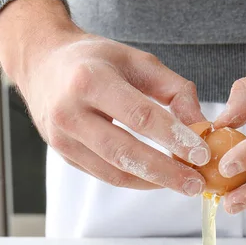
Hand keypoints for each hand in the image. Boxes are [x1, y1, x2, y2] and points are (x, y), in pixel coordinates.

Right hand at [0, 0, 209, 195]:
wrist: (42, 64)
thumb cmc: (96, 60)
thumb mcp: (138, 61)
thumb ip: (174, 90)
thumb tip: (201, 124)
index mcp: (90, 79)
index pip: (140, 116)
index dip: (174, 138)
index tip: (203, 154)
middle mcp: (70, 111)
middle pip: (125, 152)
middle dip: (166, 172)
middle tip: (196, 184)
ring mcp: (62, 138)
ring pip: (114, 171)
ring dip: (153, 182)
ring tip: (184, 184)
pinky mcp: (64, 155)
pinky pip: (105, 175)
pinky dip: (135, 180)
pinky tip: (159, 178)